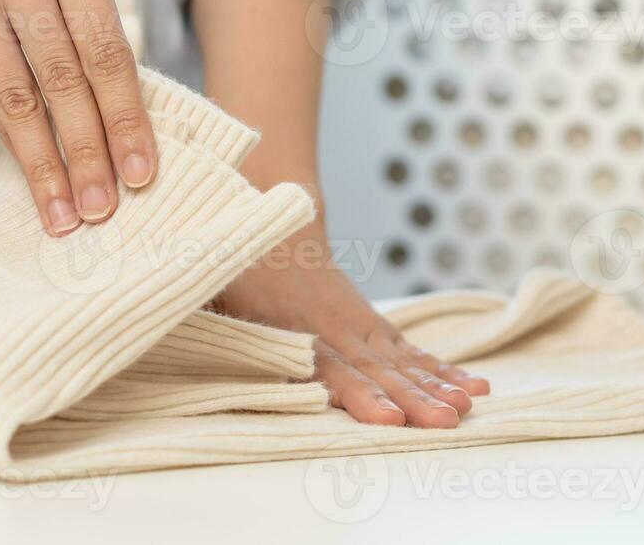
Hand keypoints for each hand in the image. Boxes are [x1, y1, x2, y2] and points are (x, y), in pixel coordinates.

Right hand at [0, 0, 155, 235]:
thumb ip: (91, 13)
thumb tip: (128, 109)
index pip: (108, 47)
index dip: (127, 115)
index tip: (142, 169)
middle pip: (67, 77)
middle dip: (91, 151)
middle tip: (107, 208)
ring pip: (20, 96)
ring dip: (46, 162)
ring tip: (67, 212)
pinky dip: (10, 138)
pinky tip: (30, 172)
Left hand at [215, 234, 489, 426]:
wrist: (271, 222)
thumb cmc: (230, 267)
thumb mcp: (207, 283)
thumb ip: (199, 304)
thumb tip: (171, 312)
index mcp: (285, 323)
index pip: (324, 365)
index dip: (355, 393)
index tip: (384, 417)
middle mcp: (329, 325)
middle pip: (372, 368)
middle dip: (408, 397)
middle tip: (440, 421)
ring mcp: (355, 322)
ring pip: (397, 360)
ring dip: (431, 386)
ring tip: (463, 409)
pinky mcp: (370, 323)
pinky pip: (408, 350)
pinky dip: (439, 369)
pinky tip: (472, 386)